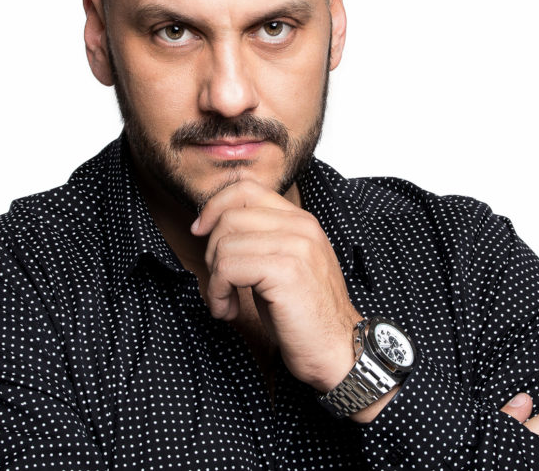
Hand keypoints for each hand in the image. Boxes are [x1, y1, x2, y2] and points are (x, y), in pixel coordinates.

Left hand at [191, 179, 362, 392]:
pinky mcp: (285, 270)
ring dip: (214, 280)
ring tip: (226, 302)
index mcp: (300, 221)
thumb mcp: (283, 265)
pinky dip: (218, 292)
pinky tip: (228, 310)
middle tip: (221, 283)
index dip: (215, 206)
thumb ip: (259, 240)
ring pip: (225, 243)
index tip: (201, 232)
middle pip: (230, 216)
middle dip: (211, 252)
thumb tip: (211, 226)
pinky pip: (228, 268)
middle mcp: (300, 226)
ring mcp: (295, 246)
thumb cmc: (304, 315)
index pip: (246, 188)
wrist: (338, 350)